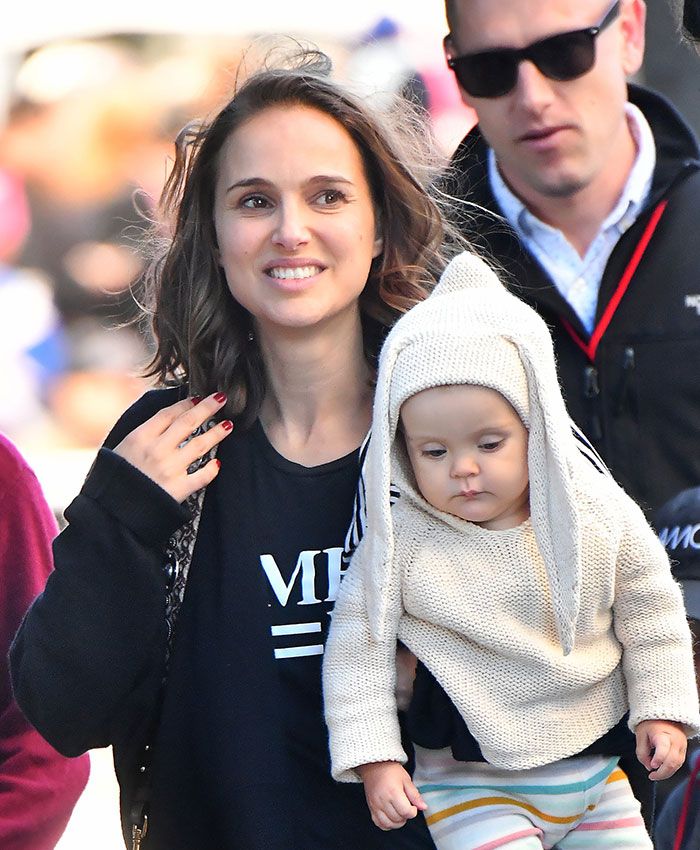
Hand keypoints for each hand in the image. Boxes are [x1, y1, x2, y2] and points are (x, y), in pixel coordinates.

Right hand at [114, 392, 231, 502]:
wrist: (110, 513)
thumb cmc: (113, 480)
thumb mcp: (120, 449)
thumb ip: (141, 434)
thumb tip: (162, 418)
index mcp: (140, 438)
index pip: (168, 414)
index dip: (185, 404)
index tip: (197, 398)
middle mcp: (157, 450)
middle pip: (188, 423)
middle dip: (207, 408)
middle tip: (221, 398)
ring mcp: (169, 469)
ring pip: (199, 446)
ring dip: (216, 433)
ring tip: (227, 425)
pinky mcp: (178, 490)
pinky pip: (201, 477)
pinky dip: (211, 470)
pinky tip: (217, 463)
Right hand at [357, 761, 426, 830]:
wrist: (374, 766)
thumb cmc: (390, 770)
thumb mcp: (406, 779)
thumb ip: (415, 795)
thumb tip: (423, 807)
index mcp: (393, 792)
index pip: (406, 812)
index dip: (413, 811)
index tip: (413, 806)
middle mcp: (383, 800)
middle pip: (398, 819)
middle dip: (406, 816)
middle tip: (406, 807)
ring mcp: (376, 805)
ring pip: (389, 824)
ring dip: (397, 822)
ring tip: (399, 812)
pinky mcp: (371, 808)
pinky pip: (379, 823)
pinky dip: (386, 824)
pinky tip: (391, 817)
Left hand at [635, 719, 686, 779]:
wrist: (663, 715)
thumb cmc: (651, 723)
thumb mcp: (640, 734)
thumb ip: (642, 752)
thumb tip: (647, 766)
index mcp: (663, 734)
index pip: (664, 749)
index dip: (658, 759)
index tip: (651, 766)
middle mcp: (675, 740)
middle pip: (672, 761)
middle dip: (662, 772)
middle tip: (652, 776)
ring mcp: (682, 745)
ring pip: (677, 765)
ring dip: (667, 773)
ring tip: (655, 775)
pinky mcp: (684, 749)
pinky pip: (679, 763)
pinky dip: (671, 769)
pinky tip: (663, 770)